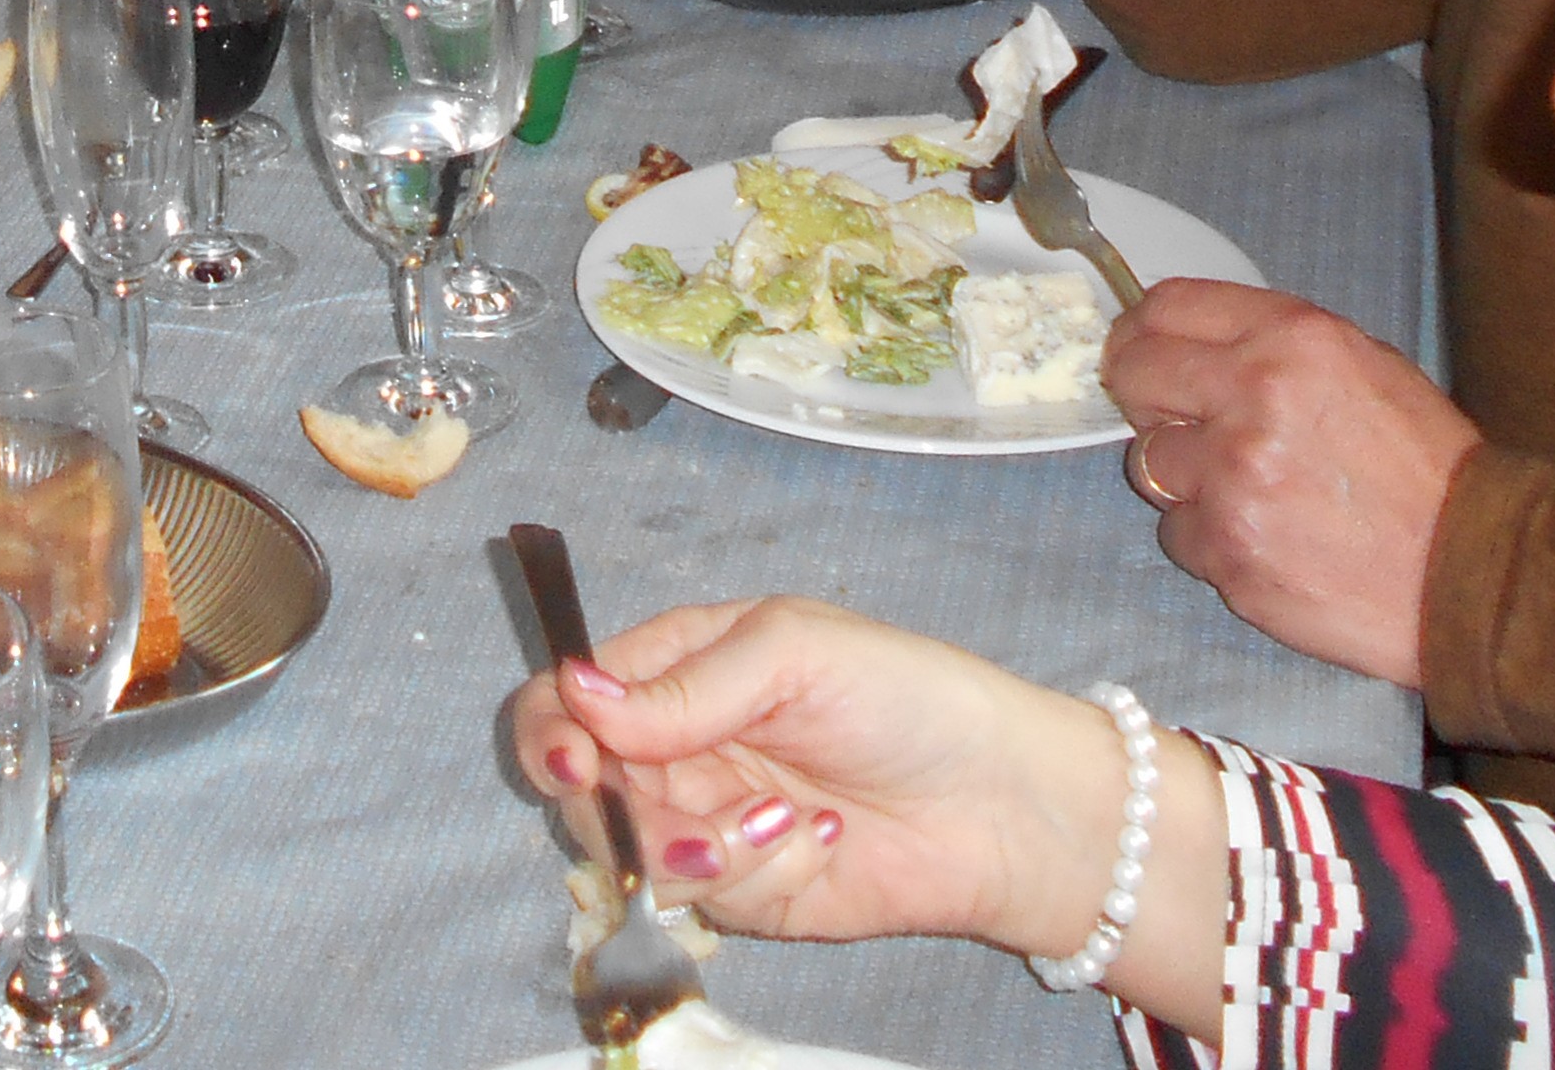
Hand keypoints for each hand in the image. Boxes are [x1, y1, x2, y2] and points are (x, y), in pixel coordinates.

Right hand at [506, 596, 1144, 963]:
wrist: (1003, 807)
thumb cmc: (908, 696)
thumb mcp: (795, 654)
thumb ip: (684, 683)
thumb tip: (577, 694)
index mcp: (677, 666)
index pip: (568, 695)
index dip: (552, 730)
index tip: (573, 763)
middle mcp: (677, 746)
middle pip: (583, 789)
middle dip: (627, 811)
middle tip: (692, 819)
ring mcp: (705, 822)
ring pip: (635, 855)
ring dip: (703, 847)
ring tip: (783, 822)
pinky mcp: (744, 892)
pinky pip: (704, 901)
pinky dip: (755, 875)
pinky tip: (822, 840)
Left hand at [1102, 281, 1482, 685]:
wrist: (1470, 575)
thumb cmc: (1427, 470)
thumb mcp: (1368, 366)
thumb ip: (1276, 346)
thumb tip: (1195, 346)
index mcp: (1292, 338)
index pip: (1166, 307)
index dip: (1141, 330)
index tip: (1138, 350)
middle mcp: (1252, 397)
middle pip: (1133, 375)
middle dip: (1145, 398)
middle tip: (1176, 421)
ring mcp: (1232, 479)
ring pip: (1148, 463)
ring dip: (1185, 479)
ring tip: (1249, 493)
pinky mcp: (1225, 551)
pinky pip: (1178, 535)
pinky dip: (1210, 540)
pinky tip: (1265, 542)